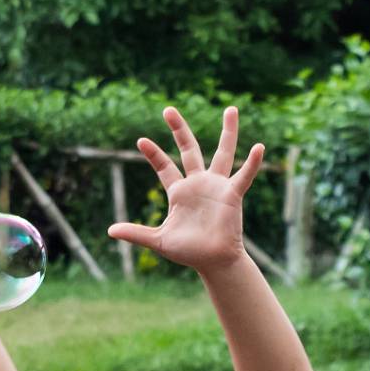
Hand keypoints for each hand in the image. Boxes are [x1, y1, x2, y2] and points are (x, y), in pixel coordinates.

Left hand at [107, 105, 263, 274]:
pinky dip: (252, 163)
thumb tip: (110, 231)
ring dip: (228, 132)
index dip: (153, 154)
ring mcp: (217, 186)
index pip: (164, 167)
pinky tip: (259, 147)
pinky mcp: (232, 195)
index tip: (141, 141)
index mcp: (180, 192)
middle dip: (179, 130)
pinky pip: (244, 176)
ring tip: (231, 109)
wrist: (213, 262)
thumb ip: (136, 234)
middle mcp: (198, 184)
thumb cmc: (189, 252)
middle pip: (189, 149)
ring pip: (223, 153)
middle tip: (168, 110)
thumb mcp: (158, 240)